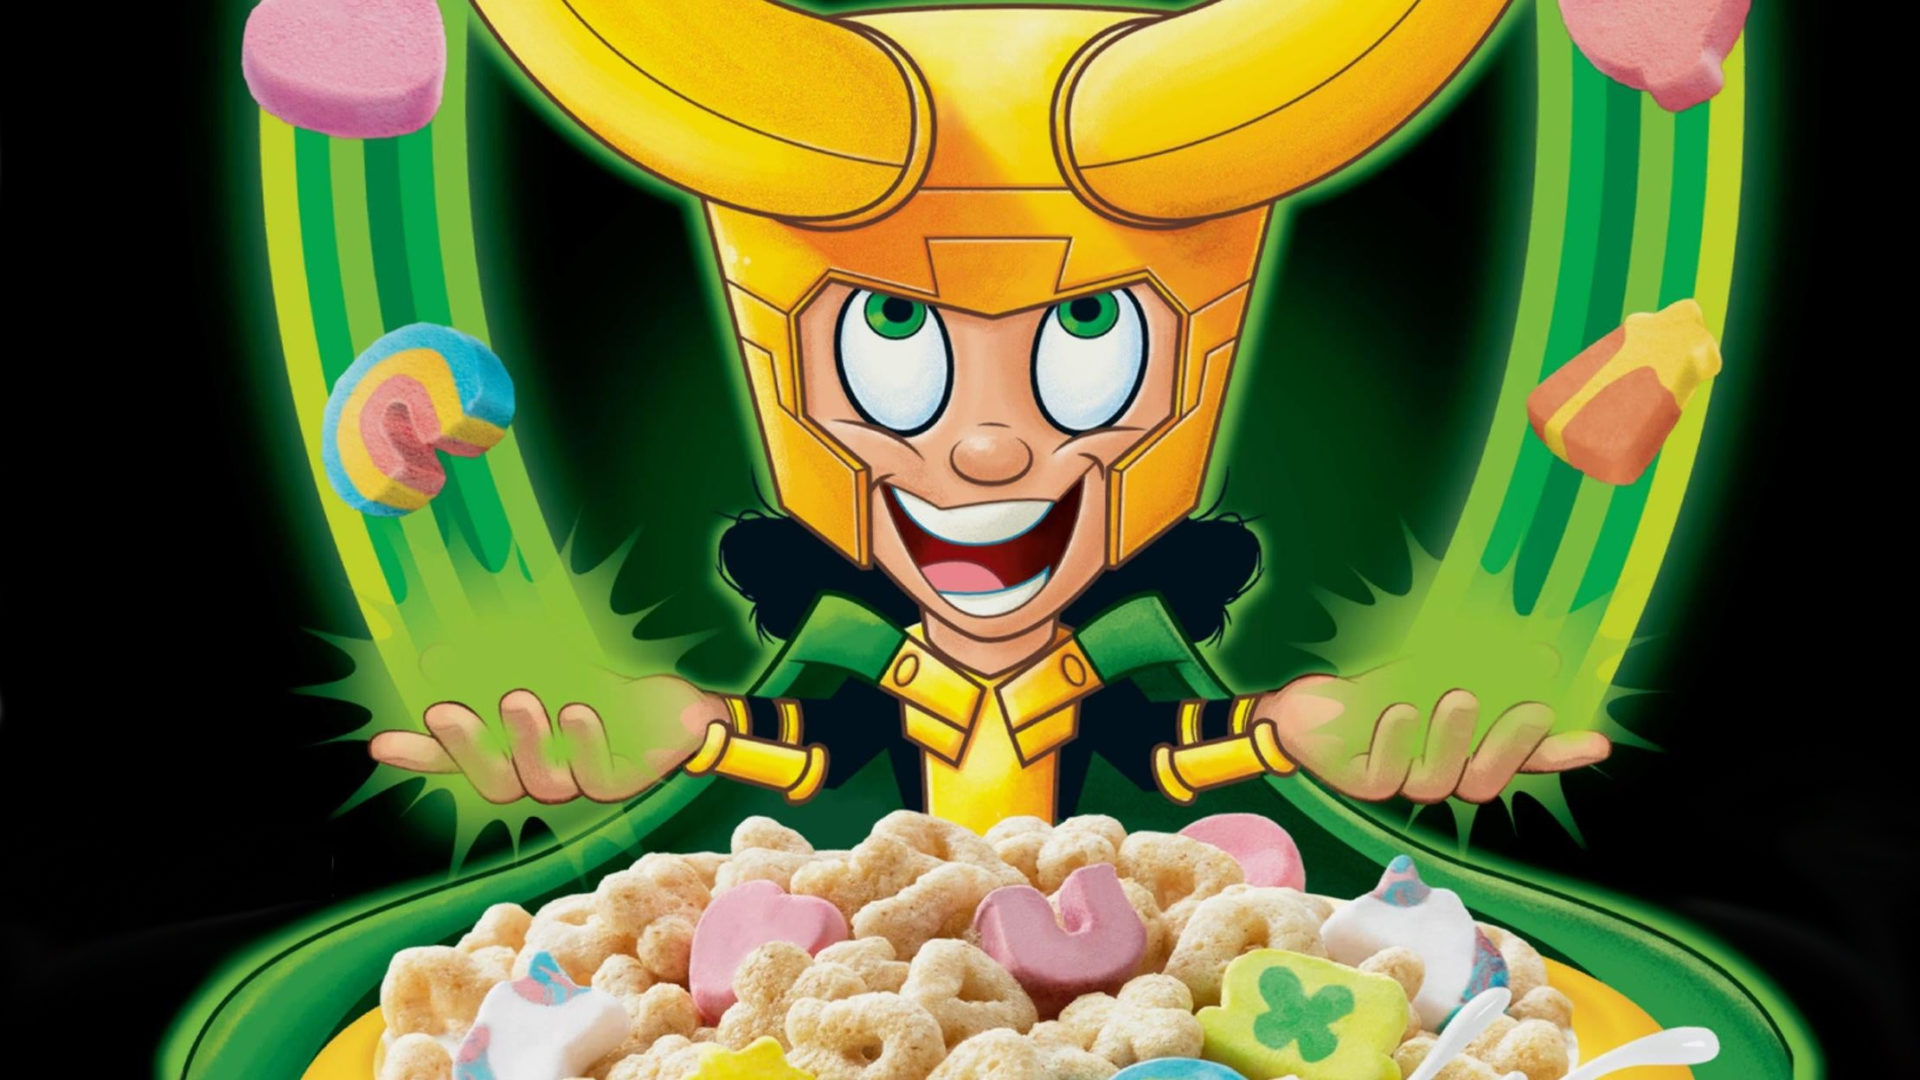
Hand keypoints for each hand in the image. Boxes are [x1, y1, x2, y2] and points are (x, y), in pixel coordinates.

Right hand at [368, 677, 721, 803]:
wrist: (681, 713)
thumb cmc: (611, 694)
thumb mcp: (555, 671)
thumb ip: (502, 668)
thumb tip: (431, 656)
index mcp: (519, 756)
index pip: (460, 763)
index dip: (422, 756)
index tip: (380, 744)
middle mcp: (541, 777)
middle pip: (494, 781)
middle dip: (468, 747)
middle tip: (444, 711)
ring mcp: (580, 785)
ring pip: (543, 783)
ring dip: (526, 740)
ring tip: (517, 699)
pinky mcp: (620, 784)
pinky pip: (595, 774)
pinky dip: (584, 742)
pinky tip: (578, 711)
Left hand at [1255, 675, 1611, 802]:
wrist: (1303, 696)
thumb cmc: (1373, 681)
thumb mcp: (1430, 665)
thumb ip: (1481, 666)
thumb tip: (1546, 648)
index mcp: (1465, 749)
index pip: (1523, 762)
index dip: (1559, 756)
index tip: (1598, 742)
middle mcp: (1440, 772)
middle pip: (1486, 781)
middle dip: (1511, 746)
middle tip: (1531, 711)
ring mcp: (1402, 782)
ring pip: (1440, 782)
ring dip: (1453, 739)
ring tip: (1457, 697)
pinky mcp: (1363, 784)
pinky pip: (1386, 776)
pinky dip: (1395, 742)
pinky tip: (1397, 712)